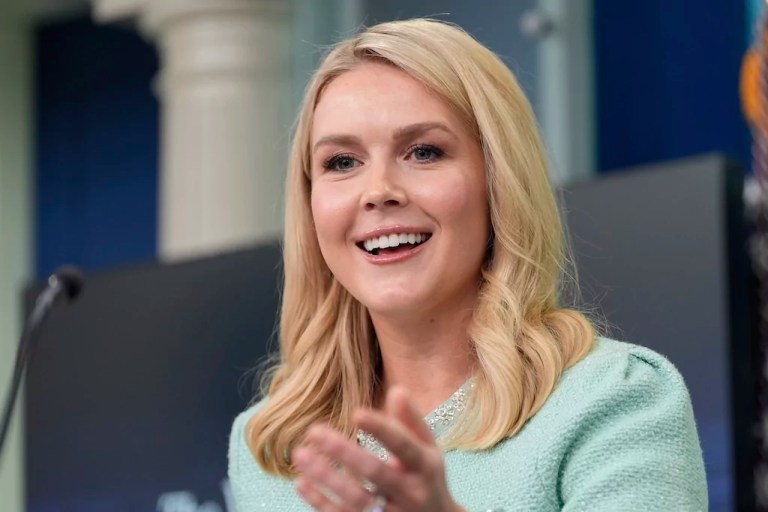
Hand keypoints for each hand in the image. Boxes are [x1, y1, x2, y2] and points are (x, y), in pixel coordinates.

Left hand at [292, 386, 464, 511]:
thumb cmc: (426, 478)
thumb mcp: (428, 449)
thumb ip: (412, 420)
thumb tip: (396, 390)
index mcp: (425, 466)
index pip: (404, 446)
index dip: (382, 430)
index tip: (357, 413)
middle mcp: (411, 493)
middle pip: (376, 473)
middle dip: (344, 452)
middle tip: (313, 430)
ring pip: (356, 499)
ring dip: (326, 478)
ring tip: (300, 454)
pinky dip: (321, 502)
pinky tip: (301, 482)